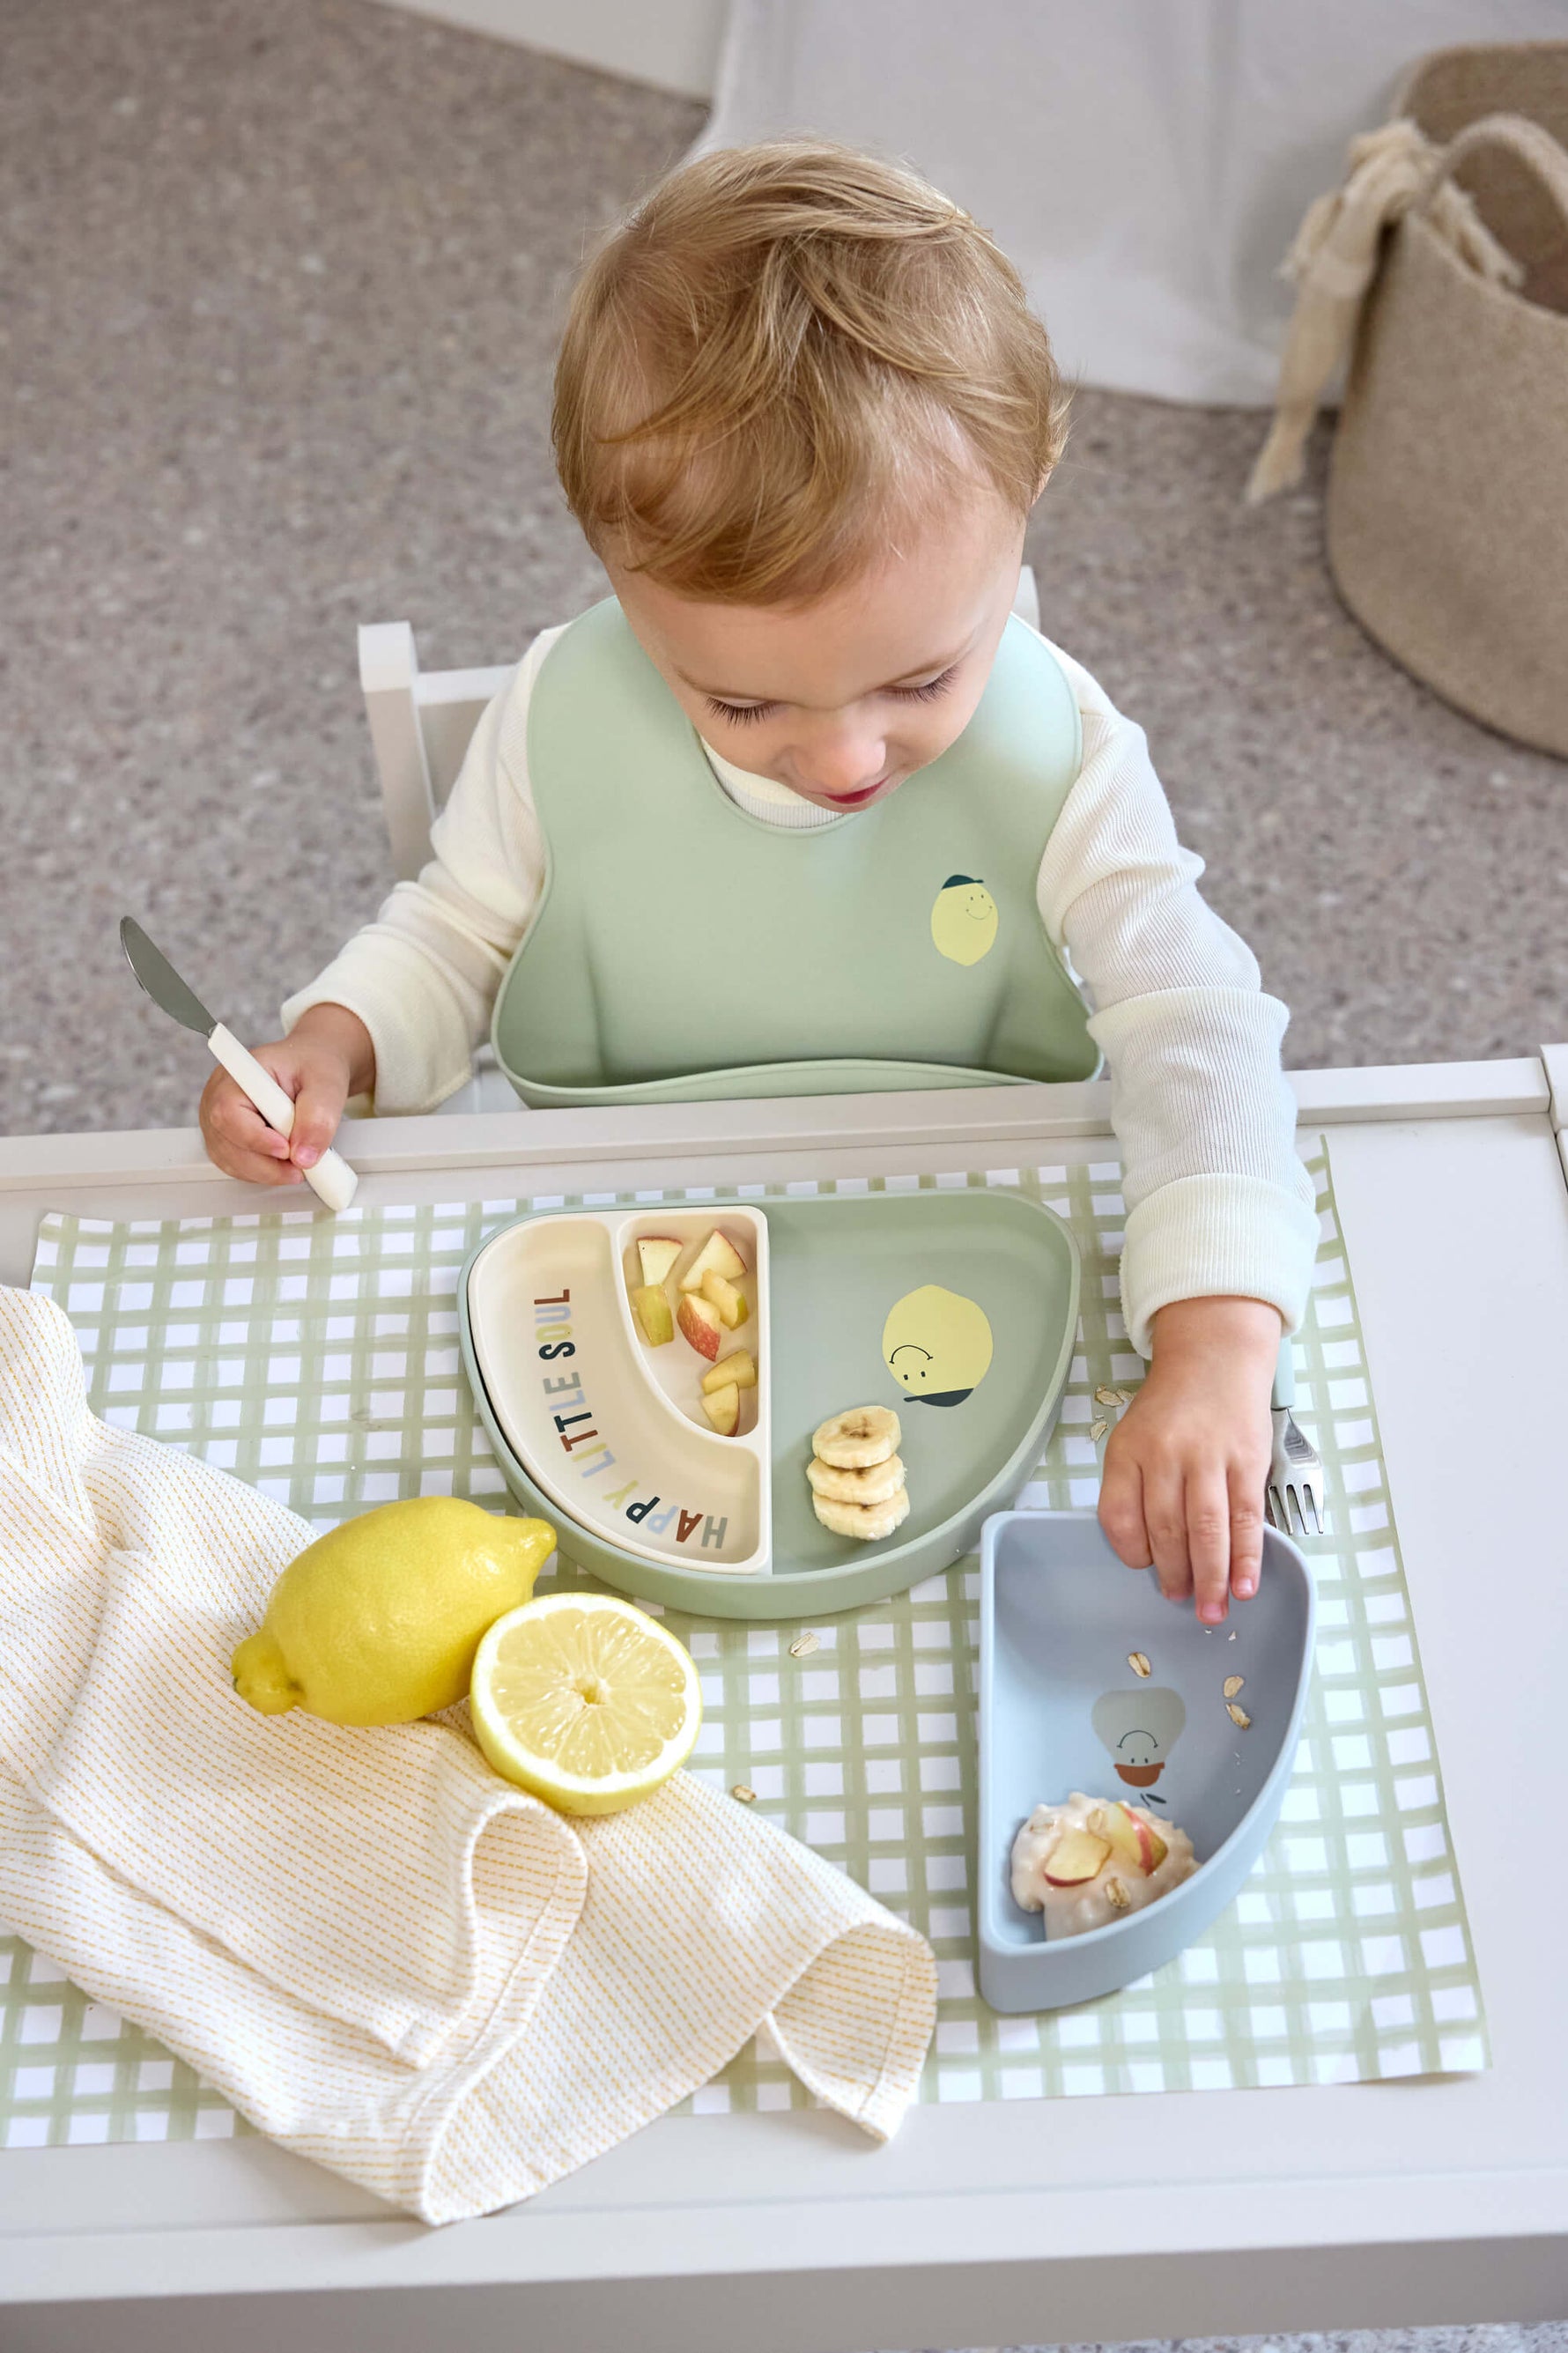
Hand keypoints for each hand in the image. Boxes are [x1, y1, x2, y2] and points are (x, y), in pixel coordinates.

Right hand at [199, 1003, 373, 1187]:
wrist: (311, 1068)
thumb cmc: (313, 1066)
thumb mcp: (326, 1084)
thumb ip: (318, 1117)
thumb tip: (303, 1156)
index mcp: (240, 1074)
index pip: (229, 1112)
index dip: (255, 1138)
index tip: (286, 1150)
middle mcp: (219, 1096)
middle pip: (227, 1143)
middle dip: (267, 1164)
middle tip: (301, 1166)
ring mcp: (218, 1119)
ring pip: (230, 1160)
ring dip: (266, 1171)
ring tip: (298, 1163)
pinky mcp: (225, 1138)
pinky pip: (237, 1166)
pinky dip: (262, 1172)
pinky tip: (284, 1163)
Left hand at [1098, 1296, 1280, 1624]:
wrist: (1215, 1359)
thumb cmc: (1171, 1409)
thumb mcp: (1134, 1437)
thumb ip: (1135, 1487)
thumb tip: (1152, 1551)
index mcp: (1128, 1451)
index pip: (1120, 1515)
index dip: (1131, 1552)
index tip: (1144, 1568)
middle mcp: (1165, 1454)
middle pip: (1166, 1529)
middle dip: (1174, 1575)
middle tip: (1180, 1601)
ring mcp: (1208, 1457)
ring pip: (1206, 1530)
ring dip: (1211, 1578)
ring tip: (1213, 1610)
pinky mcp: (1247, 1461)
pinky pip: (1245, 1519)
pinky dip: (1246, 1557)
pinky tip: (1244, 1585)